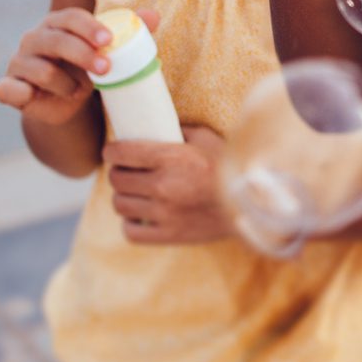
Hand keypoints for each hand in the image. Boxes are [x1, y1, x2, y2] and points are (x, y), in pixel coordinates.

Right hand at [0, 8, 131, 126]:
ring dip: (67, 85)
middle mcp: (34, 38)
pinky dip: (22, 92)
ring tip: (77, 91)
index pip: (71, 18)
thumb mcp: (108, 51)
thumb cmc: (87, 67)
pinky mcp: (8, 86)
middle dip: (83, 55)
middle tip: (106, 68)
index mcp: (58, 23)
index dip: (89, 27)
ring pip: (42, 71)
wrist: (64, 100)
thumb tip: (153, 16)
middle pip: (56, 41)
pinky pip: (8, 88)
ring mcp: (18, 62)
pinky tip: (34, 96)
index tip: (109, 39)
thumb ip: (130, 31)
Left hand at [103, 125, 233, 245]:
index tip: (114, 151)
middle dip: (119, 173)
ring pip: (120, 205)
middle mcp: (163, 185)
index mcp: (170, 158)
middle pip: (116, 180)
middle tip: (128, 171)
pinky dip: (131, 223)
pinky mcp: (168, 234)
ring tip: (135, 194)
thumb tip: (155, 126)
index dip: (112, 151)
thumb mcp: (206, 138)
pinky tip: (141, 215)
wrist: (248, 203)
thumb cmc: (227, 166)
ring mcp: (163, 213)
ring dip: (124, 197)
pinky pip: (130, 231)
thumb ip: (178, 130)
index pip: (120, 153)